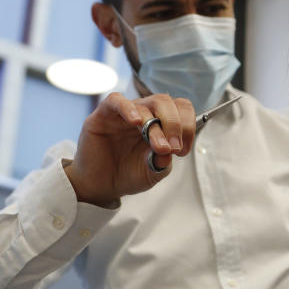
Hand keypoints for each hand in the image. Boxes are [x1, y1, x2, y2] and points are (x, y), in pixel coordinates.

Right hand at [63, 92, 195, 206]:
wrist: (100, 186)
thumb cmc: (127, 175)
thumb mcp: (153, 172)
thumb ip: (164, 161)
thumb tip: (171, 149)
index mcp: (160, 123)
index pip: (180, 108)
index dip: (188, 125)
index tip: (184, 150)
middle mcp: (144, 114)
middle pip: (165, 102)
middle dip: (175, 124)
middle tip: (174, 147)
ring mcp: (124, 114)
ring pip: (146, 104)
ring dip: (156, 125)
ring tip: (159, 146)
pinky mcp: (103, 115)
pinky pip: (115, 101)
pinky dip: (128, 108)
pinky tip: (136, 122)